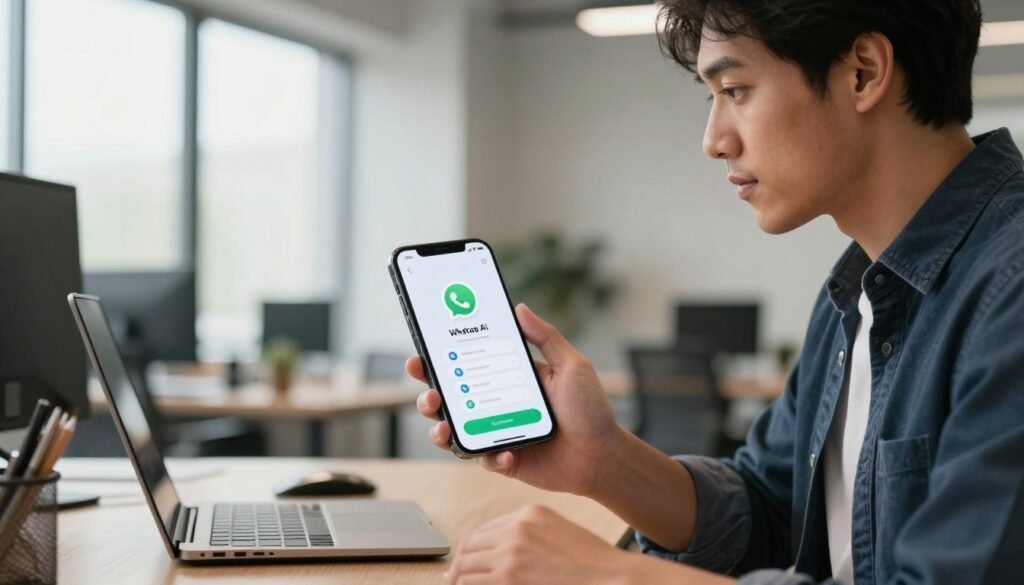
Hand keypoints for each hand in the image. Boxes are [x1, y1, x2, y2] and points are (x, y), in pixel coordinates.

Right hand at [406, 304, 624, 495]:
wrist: (603, 456)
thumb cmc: (590, 409)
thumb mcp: (571, 366)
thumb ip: (545, 337)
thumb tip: (519, 307)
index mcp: (508, 379)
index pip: (466, 366)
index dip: (438, 362)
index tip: (421, 355)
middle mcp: (496, 406)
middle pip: (450, 400)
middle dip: (429, 397)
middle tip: (429, 395)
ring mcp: (497, 434)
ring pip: (455, 432)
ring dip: (441, 430)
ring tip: (444, 428)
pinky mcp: (504, 461)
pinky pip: (483, 459)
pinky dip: (490, 457)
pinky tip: (505, 455)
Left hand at [445, 505, 630, 584]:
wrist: (612, 578)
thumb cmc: (593, 564)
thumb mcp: (558, 534)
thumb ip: (528, 537)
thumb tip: (498, 556)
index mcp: (528, 514)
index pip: (483, 531)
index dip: (469, 550)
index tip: (464, 564)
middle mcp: (516, 529)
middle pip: (469, 547)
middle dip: (458, 567)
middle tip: (453, 581)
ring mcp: (511, 552)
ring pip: (465, 567)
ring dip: (459, 581)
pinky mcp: (509, 577)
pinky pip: (473, 583)